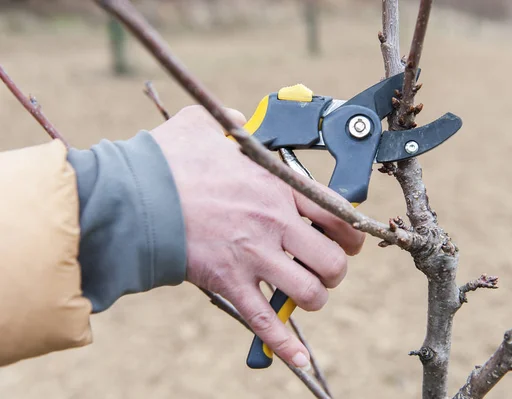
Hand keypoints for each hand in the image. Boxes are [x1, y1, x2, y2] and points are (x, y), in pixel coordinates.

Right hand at [150, 105, 364, 369]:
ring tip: (303, 292)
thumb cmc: (168, 161)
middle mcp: (275, 224)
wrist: (134, 196)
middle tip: (324, 267)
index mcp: (277, 187)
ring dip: (313, 298)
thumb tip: (237, 119)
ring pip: (310, 293)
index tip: (347, 238)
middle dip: (335, 269)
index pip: (338, 214)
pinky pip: (265, 321)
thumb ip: (231, 123)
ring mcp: (255, 257)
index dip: (351, 232)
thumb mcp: (205, 127)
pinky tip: (299, 357)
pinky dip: (285, 343)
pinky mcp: (229, 283)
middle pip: (333, 261)